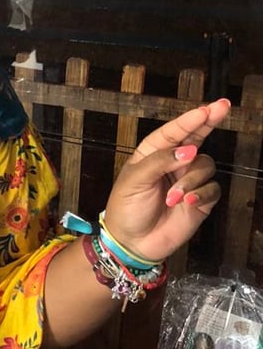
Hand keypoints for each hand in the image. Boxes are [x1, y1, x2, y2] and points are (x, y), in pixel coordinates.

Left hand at [102, 98, 230, 261]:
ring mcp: (188, 180)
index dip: (190, 119)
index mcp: (152, 153)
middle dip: (209, 122)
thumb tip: (189, 150)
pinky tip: (188, 201)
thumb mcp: (134, 180)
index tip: (207, 109)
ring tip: (172, 196)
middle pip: (196, 137)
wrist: (132, 241)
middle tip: (223, 107)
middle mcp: (173, 163)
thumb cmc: (126, 207)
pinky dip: (201, 193)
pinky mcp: (200, 199)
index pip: (173, 131)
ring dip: (191, 179)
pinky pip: (212, 188)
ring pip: (205, 165)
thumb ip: (160, 162)